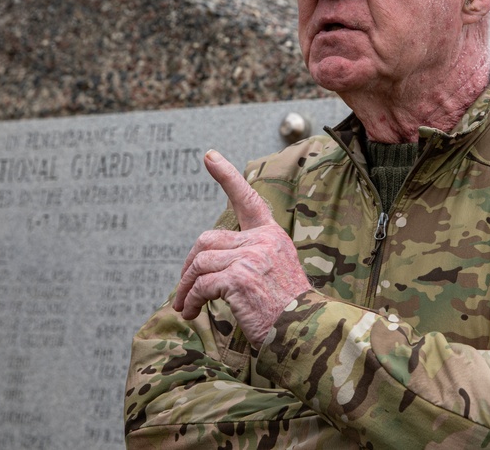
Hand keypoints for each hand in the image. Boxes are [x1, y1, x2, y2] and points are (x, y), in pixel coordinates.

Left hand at [172, 150, 311, 346]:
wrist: (305, 332)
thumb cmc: (287, 310)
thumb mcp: (274, 272)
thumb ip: (249, 257)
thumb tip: (206, 260)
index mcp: (272, 236)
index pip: (248, 199)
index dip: (227, 176)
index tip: (209, 156)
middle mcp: (263, 241)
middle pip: (207, 239)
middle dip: (190, 264)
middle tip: (184, 288)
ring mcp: (251, 257)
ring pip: (200, 262)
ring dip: (186, 287)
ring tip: (184, 307)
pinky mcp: (239, 278)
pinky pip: (202, 284)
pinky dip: (192, 300)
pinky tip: (193, 313)